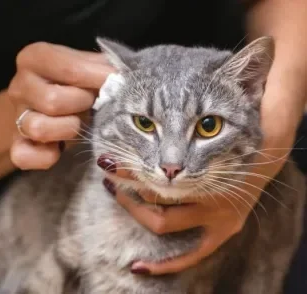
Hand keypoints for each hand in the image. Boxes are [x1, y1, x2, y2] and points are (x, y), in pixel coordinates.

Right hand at [8, 42, 113, 169]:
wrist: (49, 107)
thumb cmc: (76, 86)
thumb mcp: (89, 69)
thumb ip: (103, 68)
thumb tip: (124, 77)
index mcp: (36, 59)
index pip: (69, 69)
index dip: (98, 79)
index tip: (117, 83)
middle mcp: (21, 86)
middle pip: (53, 100)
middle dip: (82, 105)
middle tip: (91, 105)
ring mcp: (17, 117)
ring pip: (39, 128)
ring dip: (68, 129)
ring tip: (77, 123)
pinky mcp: (19, 145)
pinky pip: (27, 156)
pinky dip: (47, 156)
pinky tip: (60, 148)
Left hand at [100, 60, 303, 274]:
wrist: (273, 145)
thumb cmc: (251, 124)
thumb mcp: (243, 107)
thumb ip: (236, 85)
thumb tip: (230, 57)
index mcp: (223, 165)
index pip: (168, 169)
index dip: (132, 166)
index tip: (106, 158)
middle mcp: (221, 193)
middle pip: (162, 195)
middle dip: (130, 181)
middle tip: (108, 169)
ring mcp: (221, 216)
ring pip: (165, 221)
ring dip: (135, 209)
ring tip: (116, 190)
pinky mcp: (222, 230)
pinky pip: (190, 256)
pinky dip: (165, 265)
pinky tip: (139, 268)